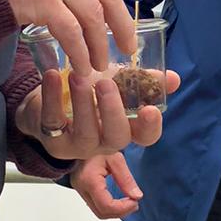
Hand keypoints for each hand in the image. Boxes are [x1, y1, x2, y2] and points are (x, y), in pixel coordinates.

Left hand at [16, 68, 179, 161]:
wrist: (48, 96)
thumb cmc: (89, 90)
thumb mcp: (116, 81)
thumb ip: (142, 80)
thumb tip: (171, 78)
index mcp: (125, 128)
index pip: (146, 136)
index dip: (151, 126)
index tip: (151, 109)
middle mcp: (105, 142)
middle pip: (117, 138)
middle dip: (113, 112)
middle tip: (106, 84)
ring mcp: (78, 144)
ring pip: (85, 133)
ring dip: (83, 104)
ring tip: (78, 76)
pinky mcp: (52, 138)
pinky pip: (52, 122)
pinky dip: (52, 97)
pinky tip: (52, 76)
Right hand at [71, 152, 144, 218]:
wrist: (81, 139)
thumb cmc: (96, 146)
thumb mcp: (115, 158)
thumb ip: (126, 179)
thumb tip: (137, 196)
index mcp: (89, 180)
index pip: (106, 206)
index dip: (123, 208)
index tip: (135, 201)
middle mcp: (82, 188)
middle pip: (102, 213)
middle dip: (121, 212)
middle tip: (134, 203)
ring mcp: (80, 190)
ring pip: (98, 212)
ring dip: (116, 211)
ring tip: (129, 202)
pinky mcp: (82, 190)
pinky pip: (96, 206)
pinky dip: (109, 207)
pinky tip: (119, 200)